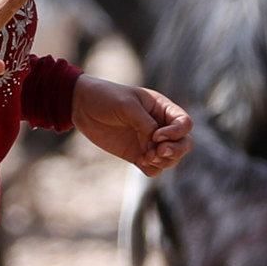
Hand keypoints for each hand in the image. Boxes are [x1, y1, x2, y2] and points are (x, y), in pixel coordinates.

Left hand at [73, 76, 191, 177]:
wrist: (82, 106)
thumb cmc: (106, 97)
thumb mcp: (126, 105)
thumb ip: (144, 123)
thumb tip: (156, 141)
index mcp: (162, 108)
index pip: (184, 124)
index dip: (176, 133)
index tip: (155, 135)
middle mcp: (159, 126)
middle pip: (184, 144)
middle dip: (175, 151)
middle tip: (157, 152)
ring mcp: (149, 141)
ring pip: (171, 158)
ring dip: (163, 162)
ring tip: (145, 157)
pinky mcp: (137, 154)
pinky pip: (154, 168)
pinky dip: (151, 168)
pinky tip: (139, 161)